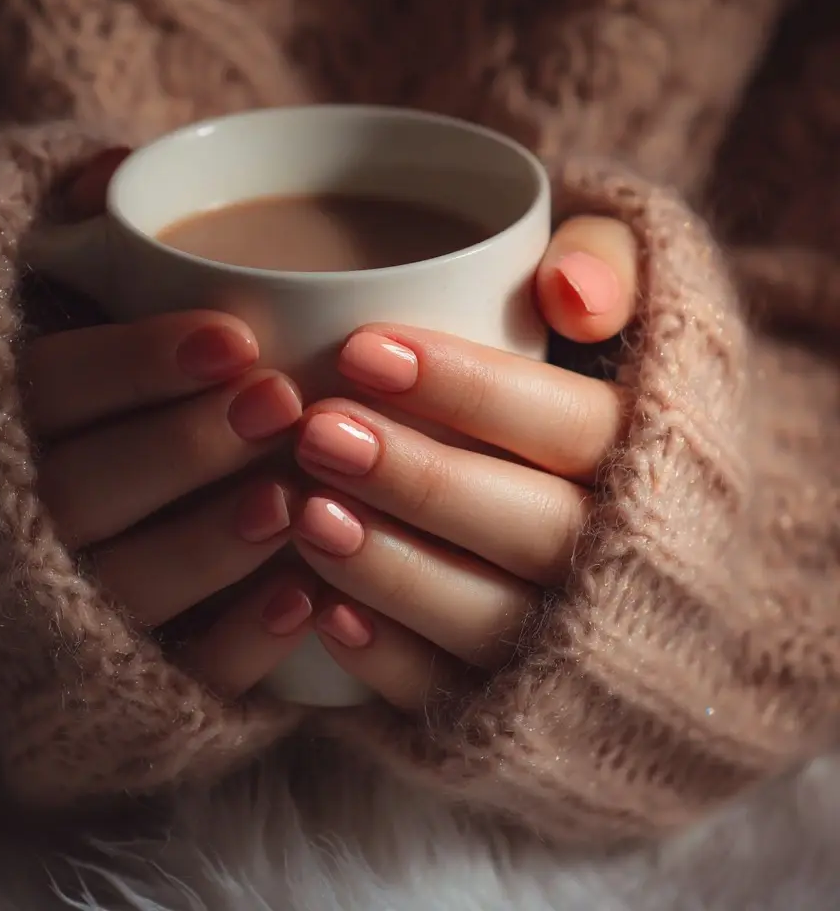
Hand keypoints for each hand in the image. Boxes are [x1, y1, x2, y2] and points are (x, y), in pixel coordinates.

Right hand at [22, 150, 317, 698]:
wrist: (89, 478)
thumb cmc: (110, 371)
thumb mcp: (75, 289)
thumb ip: (91, 235)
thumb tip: (120, 172)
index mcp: (9, 412)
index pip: (49, 389)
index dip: (133, 366)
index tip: (231, 337)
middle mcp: (28, 510)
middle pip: (81, 491)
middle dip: (180, 450)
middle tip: (279, 403)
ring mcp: (78, 597)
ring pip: (123, 587)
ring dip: (206, 549)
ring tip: (292, 503)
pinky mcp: (139, 664)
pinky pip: (176, 670)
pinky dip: (236, 645)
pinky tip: (307, 603)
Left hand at [292, 216, 639, 709]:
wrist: (637, 533)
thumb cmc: (599, 385)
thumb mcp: (629, 297)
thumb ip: (609, 259)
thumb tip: (570, 293)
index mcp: (653, 452)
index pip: (568, 423)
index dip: (468, 389)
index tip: (363, 349)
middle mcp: (625, 556)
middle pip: (531, 526)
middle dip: (421, 480)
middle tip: (318, 431)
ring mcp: (575, 638)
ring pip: (494, 619)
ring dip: (397, 573)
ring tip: (307, 517)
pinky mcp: (523, 702)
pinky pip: (463, 696)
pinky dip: (396, 665)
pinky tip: (326, 618)